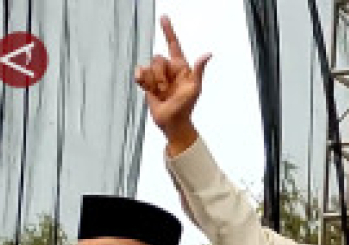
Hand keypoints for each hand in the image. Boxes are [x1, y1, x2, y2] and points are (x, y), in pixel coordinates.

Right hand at [134, 16, 210, 154]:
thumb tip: (208, 54)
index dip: (168, 31)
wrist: (172, 121)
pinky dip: (142, 80)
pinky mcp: (147, 82)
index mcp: (181, 68)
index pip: (174, 45)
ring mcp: (157, 76)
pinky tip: (147, 88)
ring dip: (153, 81)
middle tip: (167, 88)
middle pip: (158, 58)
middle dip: (161, 74)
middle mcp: (169, 69)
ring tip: (160, 92)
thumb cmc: (186, 106)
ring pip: (149, 67)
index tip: (163, 18)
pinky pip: (140, 73)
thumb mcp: (195, 87)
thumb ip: (199, 70)